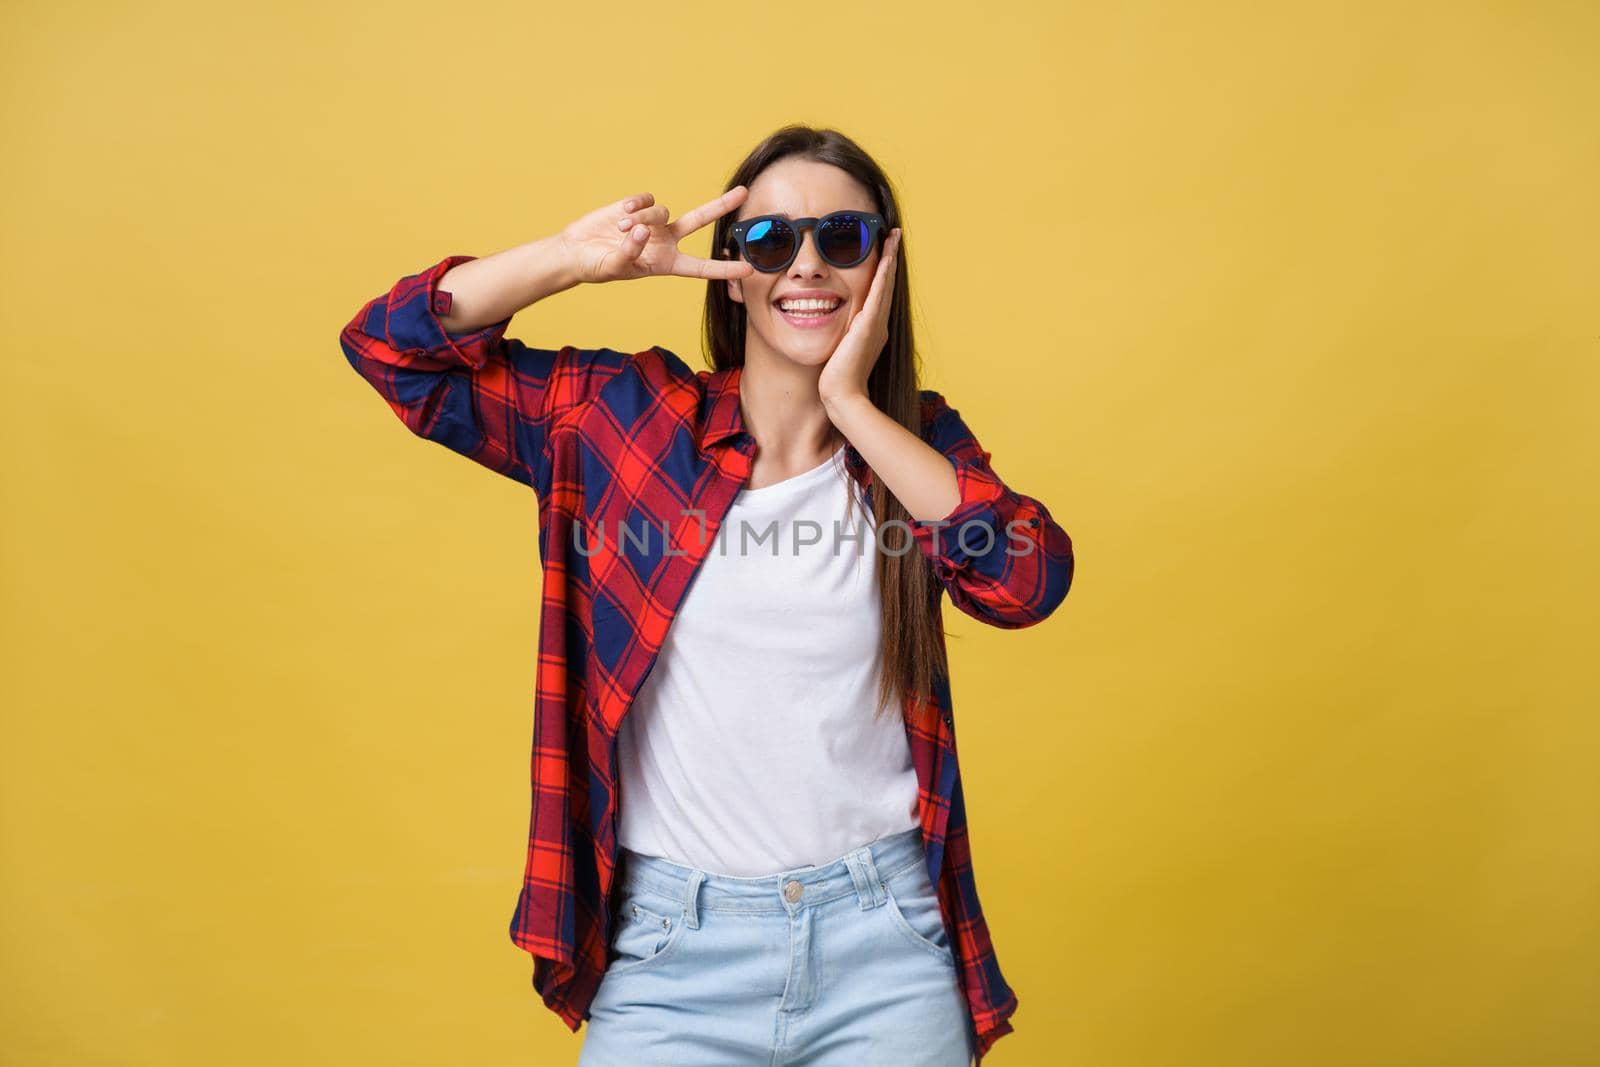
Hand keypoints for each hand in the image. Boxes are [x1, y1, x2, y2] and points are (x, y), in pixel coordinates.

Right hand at [558, 187, 757, 284]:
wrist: (576, 250)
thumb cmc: (596, 267)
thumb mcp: (613, 267)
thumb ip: (629, 252)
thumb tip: (642, 231)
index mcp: (666, 263)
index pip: (702, 267)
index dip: (725, 269)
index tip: (749, 270)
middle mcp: (665, 241)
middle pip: (700, 220)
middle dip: (721, 206)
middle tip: (744, 193)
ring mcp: (653, 222)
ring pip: (662, 210)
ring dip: (643, 218)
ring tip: (620, 228)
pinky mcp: (638, 206)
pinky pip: (647, 199)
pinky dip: (635, 206)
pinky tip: (620, 214)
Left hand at [817, 227, 901, 404]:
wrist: (843, 397)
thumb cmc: (835, 380)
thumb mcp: (838, 351)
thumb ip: (839, 337)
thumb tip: (827, 327)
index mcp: (871, 329)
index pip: (878, 293)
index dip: (882, 271)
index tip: (883, 251)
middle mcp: (878, 324)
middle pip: (886, 284)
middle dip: (889, 258)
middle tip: (893, 235)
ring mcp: (876, 324)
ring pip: (886, 284)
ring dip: (889, 259)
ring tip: (892, 237)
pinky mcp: (869, 326)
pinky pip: (878, 294)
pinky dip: (883, 274)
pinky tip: (885, 257)